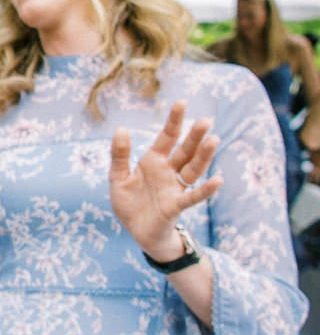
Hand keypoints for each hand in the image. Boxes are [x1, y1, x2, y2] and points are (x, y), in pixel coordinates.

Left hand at [109, 100, 220, 259]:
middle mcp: (168, 172)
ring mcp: (174, 188)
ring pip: (193, 169)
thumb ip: (119, 155)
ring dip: (203, 156)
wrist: (136, 232)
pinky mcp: (175, 205)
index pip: (167, 137)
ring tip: (214, 139)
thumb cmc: (130, 204)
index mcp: (154, 161)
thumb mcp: (118, 177)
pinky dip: (205, 189)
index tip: (182, 102)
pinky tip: (217, 180)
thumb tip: (121, 128)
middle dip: (194, 136)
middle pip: (184, 150)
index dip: (174, 121)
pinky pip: (193, 196)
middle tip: (206, 120)